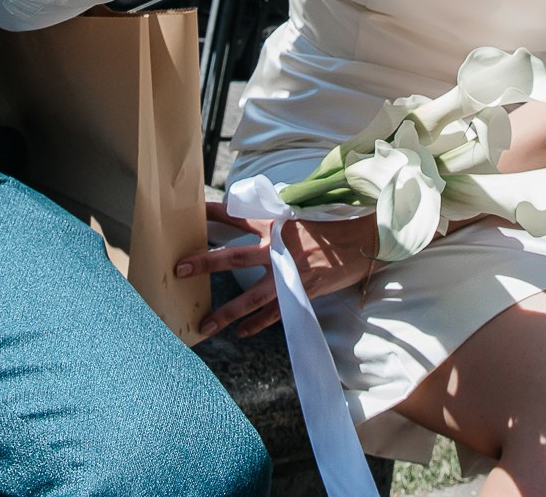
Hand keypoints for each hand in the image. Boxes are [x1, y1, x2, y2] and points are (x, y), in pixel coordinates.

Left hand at [177, 203, 378, 337]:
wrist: (364, 241)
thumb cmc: (330, 228)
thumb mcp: (298, 218)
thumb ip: (272, 224)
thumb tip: (245, 221)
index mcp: (277, 224)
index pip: (237, 217)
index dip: (213, 214)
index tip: (191, 214)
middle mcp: (280, 248)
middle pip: (236, 257)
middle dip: (207, 263)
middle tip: (181, 269)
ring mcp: (291, 273)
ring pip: (252, 296)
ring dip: (227, 311)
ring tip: (205, 324)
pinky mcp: (303, 291)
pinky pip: (275, 312)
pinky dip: (258, 323)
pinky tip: (241, 331)